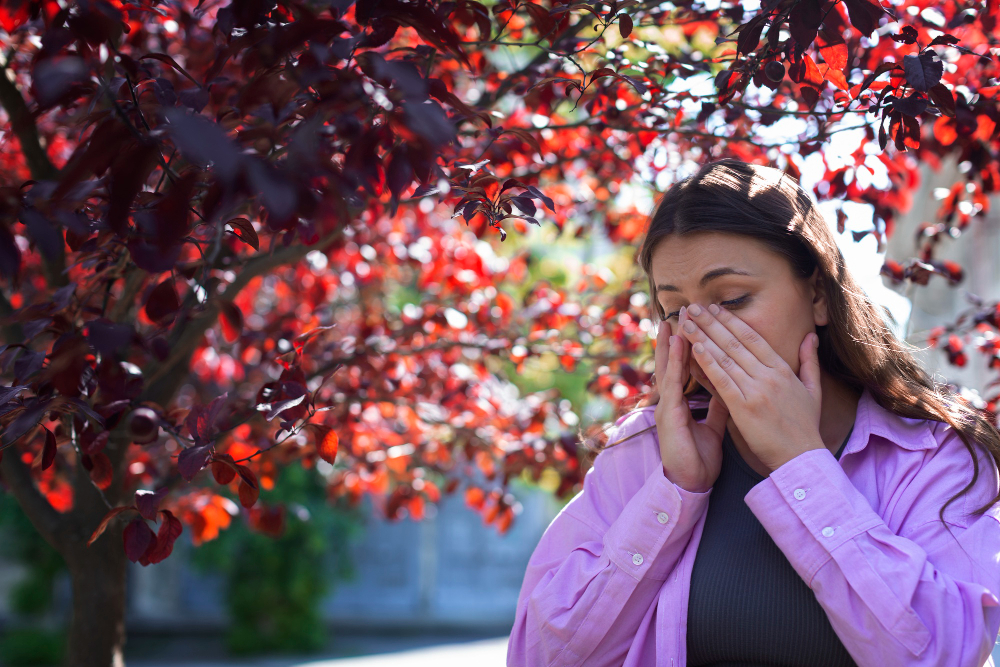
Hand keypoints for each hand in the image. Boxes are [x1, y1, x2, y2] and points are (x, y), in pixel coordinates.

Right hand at [652, 307, 729, 492]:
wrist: (691, 482)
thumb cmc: (699, 457)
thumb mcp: (715, 424)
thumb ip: (721, 404)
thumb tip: (733, 386)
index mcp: (684, 401)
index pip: (688, 367)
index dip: (693, 345)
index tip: (700, 322)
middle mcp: (673, 399)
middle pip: (675, 361)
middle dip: (679, 336)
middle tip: (683, 310)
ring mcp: (668, 405)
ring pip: (669, 366)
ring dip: (671, 341)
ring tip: (677, 317)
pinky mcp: (667, 414)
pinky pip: (671, 382)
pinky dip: (674, 361)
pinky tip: (677, 344)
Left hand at [677, 302, 824, 471]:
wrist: (801, 457)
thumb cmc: (805, 426)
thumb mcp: (813, 390)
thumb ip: (809, 361)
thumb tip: (810, 337)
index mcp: (783, 370)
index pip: (753, 338)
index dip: (731, 322)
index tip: (715, 308)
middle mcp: (769, 376)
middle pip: (735, 343)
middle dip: (711, 323)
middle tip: (692, 307)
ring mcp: (756, 390)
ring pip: (725, 358)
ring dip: (703, 337)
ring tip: (687, 322)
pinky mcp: (744, 407)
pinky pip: (722, 380)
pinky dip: (708, 363)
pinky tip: (695, 349)